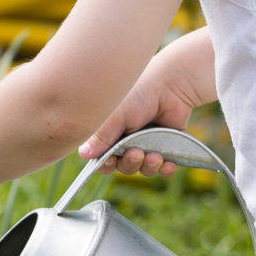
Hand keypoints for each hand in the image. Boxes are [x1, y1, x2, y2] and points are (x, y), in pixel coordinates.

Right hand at [77, 68, 196, 176]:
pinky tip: (167, 164)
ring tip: (155, 155)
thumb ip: (101, 136)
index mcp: (110, 134)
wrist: (171, 87)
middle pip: (122, 167)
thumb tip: (84, 154)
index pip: (102, 159)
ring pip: (142, 169)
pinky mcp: (166, 147)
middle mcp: (126, 141)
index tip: (111, 160)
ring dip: (147, 167)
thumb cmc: (138, 96)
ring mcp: (147, 145)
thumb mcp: (116, 116)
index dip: (105, 164)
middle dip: (129, 164)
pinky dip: (165, 169)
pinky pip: (163, 168)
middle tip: (136, 153)